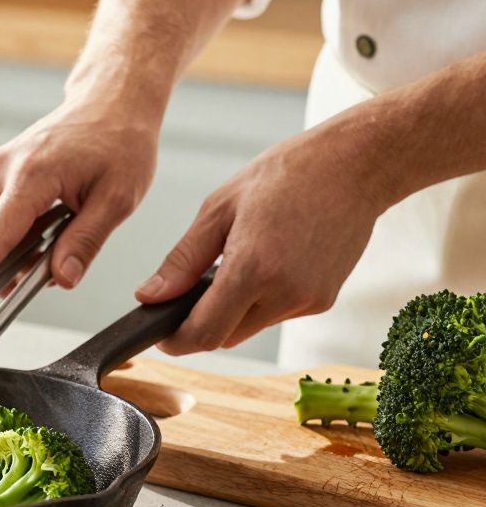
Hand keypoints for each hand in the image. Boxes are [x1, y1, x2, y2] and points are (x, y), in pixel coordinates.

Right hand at [0, 96, 159, 302]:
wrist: (111, 101)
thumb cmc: (119, 141)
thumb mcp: (118, 198)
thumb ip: (86, 242)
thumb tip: (61, 278)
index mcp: (31, 175)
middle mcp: (3, 169)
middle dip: (4, 269)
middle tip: (45, 276)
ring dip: (14, 250)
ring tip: (60, 238)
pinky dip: (15, 232)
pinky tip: (49, 225)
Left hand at [137, 127, 387, 353]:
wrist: (355, 166)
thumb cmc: (286, 175)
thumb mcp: (219, 209)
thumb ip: (182, 261)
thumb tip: (150, 296)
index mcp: (253, 268)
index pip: (204, 332)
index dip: (176, 341)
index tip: (161, 335)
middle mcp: (285, 293)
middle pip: (225, 336)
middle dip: (201, 324)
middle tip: (187, 295)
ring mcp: (309, 300)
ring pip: (250, 328)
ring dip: (231, 312)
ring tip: (233, 265)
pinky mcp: (324, 301)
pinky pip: (277, 314)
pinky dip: (260, 301)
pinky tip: (265, 264)